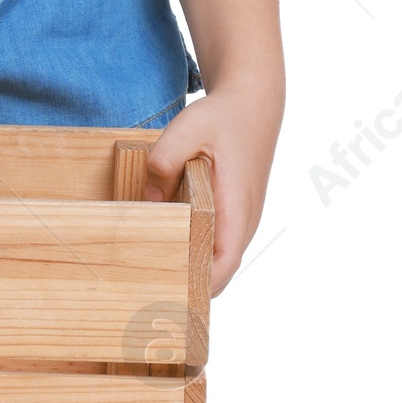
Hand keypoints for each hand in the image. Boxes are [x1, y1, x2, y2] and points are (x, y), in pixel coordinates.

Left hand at [143, 74, 282, 293]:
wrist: (254, 104)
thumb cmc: (223, 117)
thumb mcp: (187, 128)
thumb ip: (164, 161)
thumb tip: (149, 200)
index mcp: (235, 208)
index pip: (223, 267)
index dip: (199, 289)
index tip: (167, 298)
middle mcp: (244, 222)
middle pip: (220, 274)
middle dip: (189, 289)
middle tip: (147, 297)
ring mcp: (242, 220)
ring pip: (220, 263)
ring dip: (194, 273)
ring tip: (152, 278)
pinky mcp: (235, 214)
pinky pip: (218, 247)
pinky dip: (198, 256)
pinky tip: (168, 250)